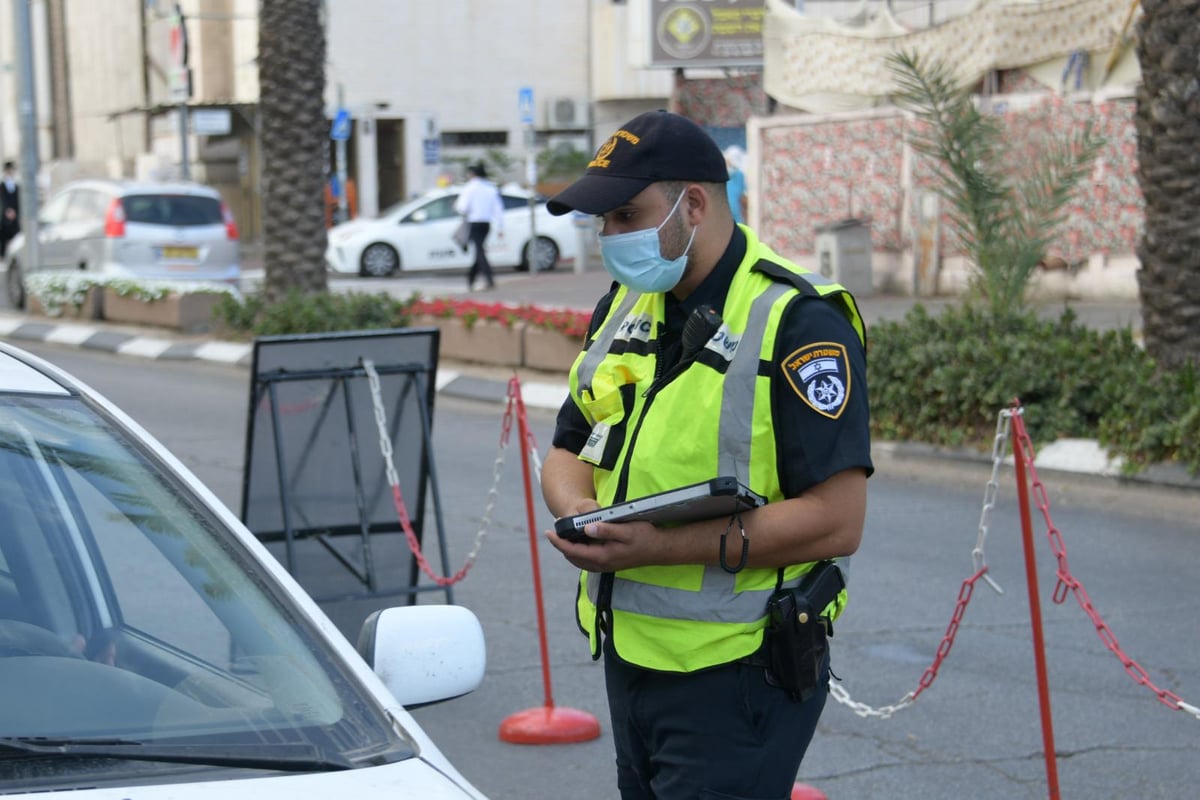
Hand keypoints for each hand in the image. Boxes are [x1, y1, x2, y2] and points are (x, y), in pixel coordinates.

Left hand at [546, 518, 665, 572]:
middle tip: (554, 532)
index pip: (573, 550)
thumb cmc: (644, 537)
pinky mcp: (609, 564)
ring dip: (569, 550)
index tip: (548, 532)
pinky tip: (580, 543)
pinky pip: (587, 561)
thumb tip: (586, 528)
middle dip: (561, 546)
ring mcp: (605, 566)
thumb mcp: (626, 529)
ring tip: (563, 536)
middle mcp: (601, 565)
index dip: (558, 542)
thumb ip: (606, 529)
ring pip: (579, 561)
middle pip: (572, 557)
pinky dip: (579, 553)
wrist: (659, 550)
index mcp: (602, 556)